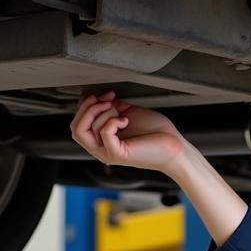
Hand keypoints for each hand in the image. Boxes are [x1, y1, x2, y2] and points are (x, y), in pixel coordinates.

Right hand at [70, 92, 187, 174]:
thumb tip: (101, 98)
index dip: (86, 105)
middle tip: (106, 101)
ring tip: (120, 112)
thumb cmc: (156, 133)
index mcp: (102, 140)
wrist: (174, 146)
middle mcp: (102, 148)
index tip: (103, 95)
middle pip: (75, 128)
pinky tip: (125, 120)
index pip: (77, 123)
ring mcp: (108, 152)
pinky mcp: (117, 155)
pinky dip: (112, 121)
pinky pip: (103, 133)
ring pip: (86, 129)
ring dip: (102, 113)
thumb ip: (112, 108)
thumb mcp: (128, 114)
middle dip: (88, 108)